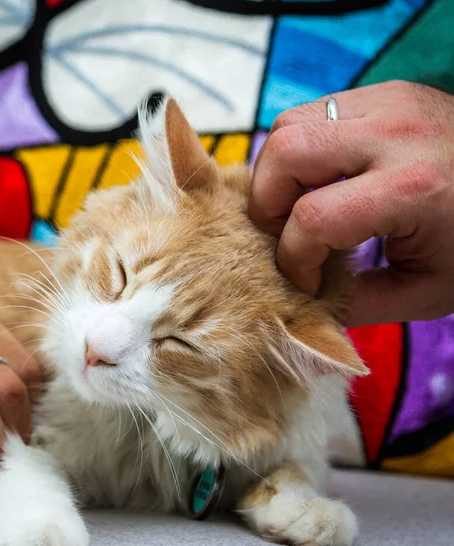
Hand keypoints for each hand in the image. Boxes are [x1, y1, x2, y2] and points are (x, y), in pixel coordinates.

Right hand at [249, 81, 453, 325]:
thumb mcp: (426, 290)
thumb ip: (358, 302)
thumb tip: (302, 304)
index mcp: (412, 189)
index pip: (312, 219)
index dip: (294, 259)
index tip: (308, 280)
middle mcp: (393, 133)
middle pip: (285, 152)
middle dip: (267, 203)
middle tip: (284, 234)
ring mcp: (388, 103)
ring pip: (288, 125)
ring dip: (276, 172)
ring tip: (298, 206)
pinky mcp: (383, 93)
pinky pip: (310, 115)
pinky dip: (298, 152)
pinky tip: (320, 181)